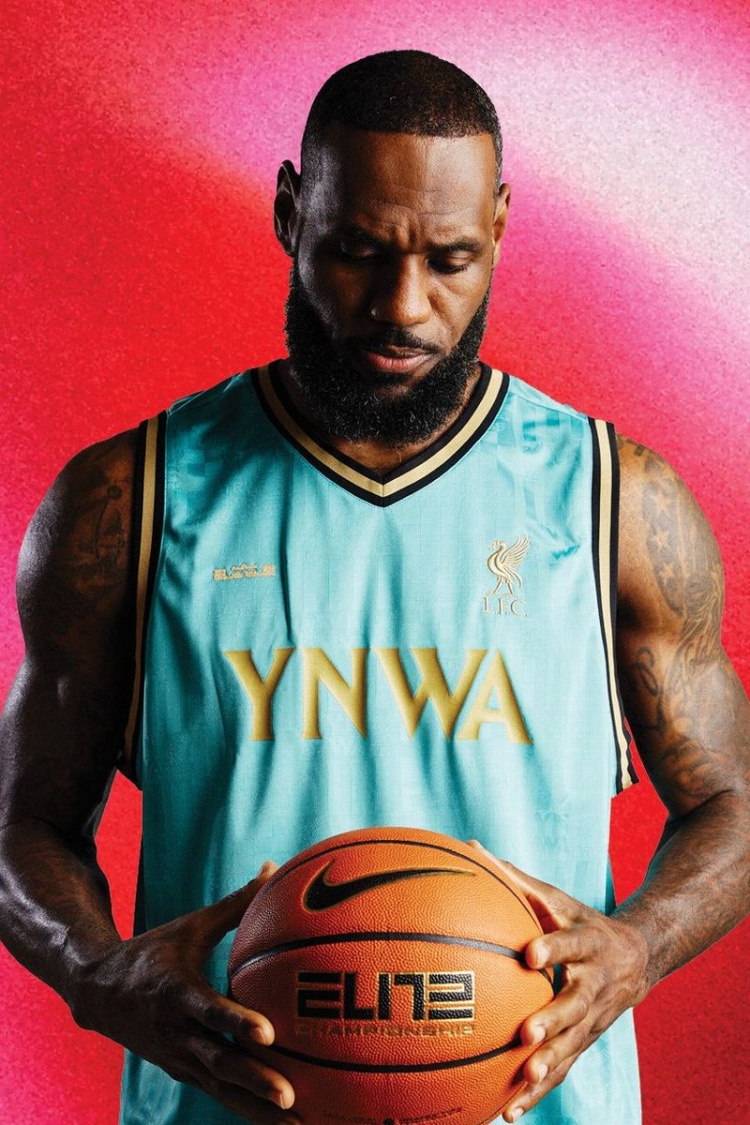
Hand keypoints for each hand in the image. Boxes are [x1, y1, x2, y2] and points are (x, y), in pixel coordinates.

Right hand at [71, 862, 296, 1123]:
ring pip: (220, 1088)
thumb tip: (275, 869)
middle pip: (218, 1061)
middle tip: (290, 1095)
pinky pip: (218, 1094)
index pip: (209, 1009)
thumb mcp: (191, 926)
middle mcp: (176, 1032)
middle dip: (254, 1080)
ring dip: (256, 1108)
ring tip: (296, 1123)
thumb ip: (236, 904)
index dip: (236, 1020)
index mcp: (176, 992)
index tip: (268, 1031)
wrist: (97, 991)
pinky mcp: (182, 1072)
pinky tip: (280, 1120)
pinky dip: (246, 1110)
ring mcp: (178, 1058)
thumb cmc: (154, 951)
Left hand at [468, 843, 649, 1121]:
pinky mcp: (584, 1043)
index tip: (530, 954)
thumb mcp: (558, 898)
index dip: (553, 948)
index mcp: (587, 943)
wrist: (637, 959)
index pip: (571, 943)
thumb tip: (469, 847)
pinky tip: (508, 1113)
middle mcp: (593, 984)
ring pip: (571, 1045)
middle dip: (552, 1019)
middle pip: (574, 1004)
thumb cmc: (579, 922)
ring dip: (548, 1065)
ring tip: (521, 1080)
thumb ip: (516, 878)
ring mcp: (591, 1019)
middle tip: (526, 1033)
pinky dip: (538, 1093)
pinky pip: (561, 1071)